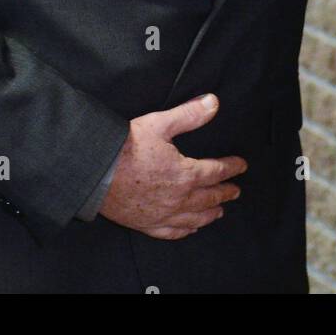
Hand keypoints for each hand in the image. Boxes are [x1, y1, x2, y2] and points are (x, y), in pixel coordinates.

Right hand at [98, 93, 246, 240]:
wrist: (94, 173)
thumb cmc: (126, 147)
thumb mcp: (160, 124)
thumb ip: (189, 114)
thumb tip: (213, 102)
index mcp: (185, 174)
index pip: (216, 171)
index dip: (232, 168)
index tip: (241, 166)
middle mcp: (178, 198)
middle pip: (209, 197)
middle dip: (225, 193)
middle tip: (236, 191)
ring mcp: (162, 214)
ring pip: (194, 218)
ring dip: (210, 213)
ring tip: (220, 211)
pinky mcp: (145, 224)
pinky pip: (171, 232)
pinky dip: (185, 231)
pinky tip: (190, 229)